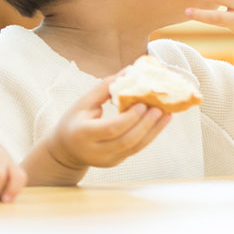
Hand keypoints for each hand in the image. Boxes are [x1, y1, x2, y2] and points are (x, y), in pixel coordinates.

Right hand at [44, 76, 171, 170]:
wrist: (66, 150)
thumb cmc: (74, 121)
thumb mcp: (83, 103)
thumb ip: (105, 88)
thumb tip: (128, 71)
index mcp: (83, 134)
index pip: (111, 128)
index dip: (129, 118)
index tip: (143, 104)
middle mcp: (96, 151)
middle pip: (127, 141)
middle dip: (146, 125)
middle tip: (160, 108)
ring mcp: (108, 160)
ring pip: (135, 148)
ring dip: (153, 131)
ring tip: (166, 114)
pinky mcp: (116, 162)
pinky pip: (136, 149)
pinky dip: (150, 135)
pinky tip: (160, 122)